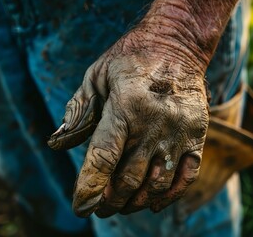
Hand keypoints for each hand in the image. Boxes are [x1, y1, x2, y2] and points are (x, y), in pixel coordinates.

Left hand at [47, 0, 240, 217]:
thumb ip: (79, 111)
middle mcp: (153, 124)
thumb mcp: (96, 76)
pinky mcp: (196, 135)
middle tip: (100, 207)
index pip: (103, 159)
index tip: (80, 207)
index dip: (88, 189)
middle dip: (109, 201)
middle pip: (128, 179)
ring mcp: (178, 132)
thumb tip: (56, 145)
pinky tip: (154, 202)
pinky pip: (185, 177)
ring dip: (136, 202)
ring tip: (123, 205)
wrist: (176, 44)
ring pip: (155, 184)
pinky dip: (169, 196)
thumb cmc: (130, 60)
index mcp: (125, 107)